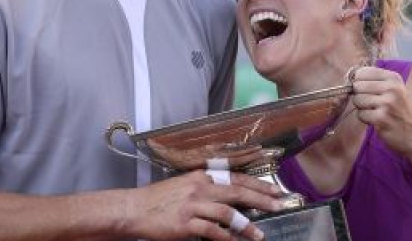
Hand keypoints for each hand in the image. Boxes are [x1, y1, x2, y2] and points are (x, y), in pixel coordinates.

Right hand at [124, 170, 283, 240]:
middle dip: (261, 199)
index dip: (257, 184)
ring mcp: (192, 206)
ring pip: (228, 213)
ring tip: (259, 234)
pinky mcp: (186, 224)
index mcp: (200, 176)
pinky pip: (212, 232)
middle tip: (278, 205)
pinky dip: (226, 239)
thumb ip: (205, 189)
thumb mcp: (183, 185)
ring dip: (246, 225)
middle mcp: (199, 188)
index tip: (274, 189)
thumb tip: (228, 197)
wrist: (133, 209)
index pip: (235, 178)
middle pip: (237, 191)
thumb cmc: (157, 200)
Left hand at [350, 66, 411, 155]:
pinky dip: (365, 119)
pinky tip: (377, 121)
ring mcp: (387, 103)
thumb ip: (375, 81)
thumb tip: (351, 76)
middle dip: (360, 96)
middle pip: (357, 86)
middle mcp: (392, 88)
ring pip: (357, 100)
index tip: (367, 90)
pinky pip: (360, 114)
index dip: (359, 82)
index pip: (363, 72)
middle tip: (373, 104)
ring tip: (377, 112)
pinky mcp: (381, 118)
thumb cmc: (401, 112)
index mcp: (394, 78)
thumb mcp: (395, 90)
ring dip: (363, 108)